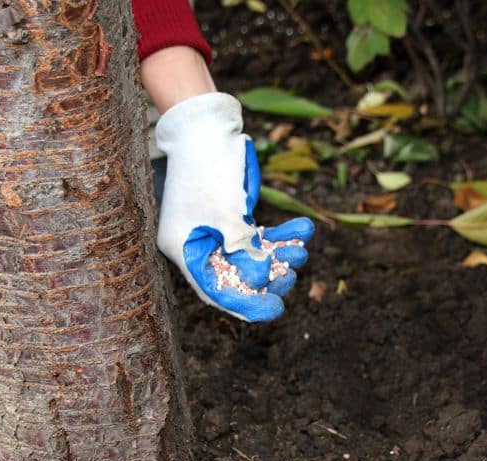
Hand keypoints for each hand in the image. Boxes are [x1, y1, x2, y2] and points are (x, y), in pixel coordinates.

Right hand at [155, 92, 313, 321]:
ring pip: (253, 255)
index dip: (246, 304)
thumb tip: (263, 277)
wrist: (205, 124)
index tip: (276, 310)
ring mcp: (215, 230)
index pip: (215, 289)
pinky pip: (259, 234)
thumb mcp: (226, 212)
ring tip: (301, 247)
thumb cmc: (207, 166)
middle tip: (292, 273)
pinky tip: (303, 230)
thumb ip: (243, 247)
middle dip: (268, 277)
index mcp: (184, 249)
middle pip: (236, 276)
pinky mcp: (232, 216)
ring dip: (280, 253)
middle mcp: (198, 244)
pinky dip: (281, 233)